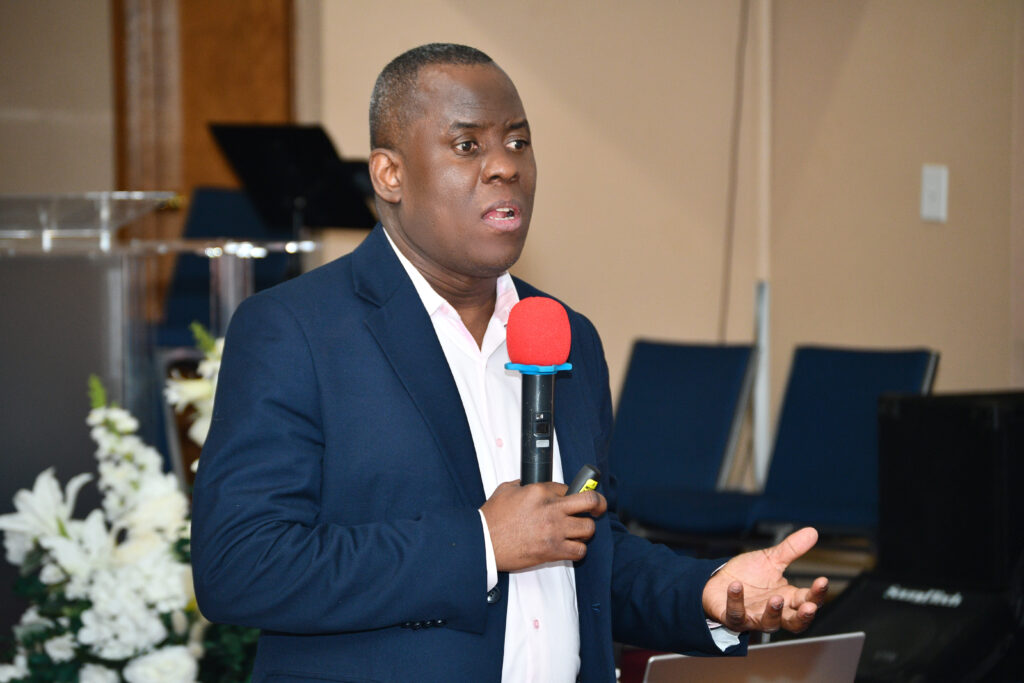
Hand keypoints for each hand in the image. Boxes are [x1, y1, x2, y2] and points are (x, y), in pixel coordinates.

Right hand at [480, 480, 606, 571]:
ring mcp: (554, 530)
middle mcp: (551, 509)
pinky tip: (571, 546)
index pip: (568, 488)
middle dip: (598, 504)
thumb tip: (530, 485)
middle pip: (590, 502)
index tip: (574, 498)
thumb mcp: (506, 490)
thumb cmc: (491, 519)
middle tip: (598, 507)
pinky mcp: (553, 550)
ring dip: (585, 530)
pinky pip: (579, 551)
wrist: (483, 543)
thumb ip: (522, 485)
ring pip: (588, 528)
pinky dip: (578, 550)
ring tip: (578, 531)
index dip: (571, 493)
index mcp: (539, 491)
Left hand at [702, 527, 828, 633]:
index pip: (807, 600)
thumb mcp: (771, 560)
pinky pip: (736, 613)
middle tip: (810, 607)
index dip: (817, 593)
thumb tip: (812, 532)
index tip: (822, 580)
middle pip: (795, 622)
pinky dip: (736, 601)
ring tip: (775, 598)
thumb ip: (791, 550)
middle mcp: (774, 612)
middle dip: (803, 616)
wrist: (718, 581)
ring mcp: (754, 617)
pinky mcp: (733, 618)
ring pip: (769, 623)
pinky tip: (736, 585)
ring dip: (774, 612)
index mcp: (787, 598)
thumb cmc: (748, 575)